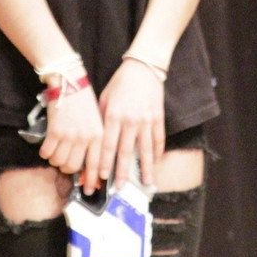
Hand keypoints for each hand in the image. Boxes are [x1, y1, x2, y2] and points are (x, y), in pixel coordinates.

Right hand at [41, 87, 103, 192]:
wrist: (70, 83)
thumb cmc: (84, 102)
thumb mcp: (97, 121)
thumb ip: (95, 140)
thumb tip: (89, 163)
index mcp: (99, 136)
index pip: (96, 165)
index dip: (91, 180)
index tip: (88, 190)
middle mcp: (85, 138)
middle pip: (73, 167)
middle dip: (68, 170)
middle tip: (65, 166)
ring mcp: (70, 136)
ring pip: (59, 162)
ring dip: (56, 161)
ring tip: (56, 154)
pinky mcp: (55, 132)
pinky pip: (47, 153)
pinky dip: (46, 153)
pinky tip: (47, 148)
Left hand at [98, 59, 165, 187]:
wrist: (143, 67)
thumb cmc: (120, 83)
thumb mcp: (105, 99)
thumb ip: (102, 120)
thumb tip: (98, 142)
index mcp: (114, 115)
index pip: (108, 145)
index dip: (105, 163)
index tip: (103, 177)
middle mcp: (130, 120)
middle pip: (126, 152)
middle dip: (122, 172)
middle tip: (120, 189)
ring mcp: (146, 120)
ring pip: (146, 150)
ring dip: (145, 169)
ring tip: (147, 184)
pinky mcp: (158, 117)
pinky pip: (158, 139)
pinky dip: (157, 153)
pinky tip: (156, 164)